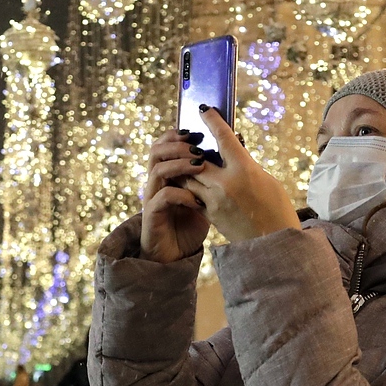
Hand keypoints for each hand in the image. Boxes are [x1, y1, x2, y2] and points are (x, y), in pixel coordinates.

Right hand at [140, 130, 211, 262]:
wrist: (174, 255)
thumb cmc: (190, 224)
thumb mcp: (204, 196)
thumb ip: (211, 177)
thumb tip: (233, 154)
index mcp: (167, 174)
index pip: (166, 144)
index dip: (178, 134)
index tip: (197, 130)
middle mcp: (156, 182)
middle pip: (156, 150)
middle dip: (177, 144)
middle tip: (197, 146)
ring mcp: (152, 197)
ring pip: (157, 169)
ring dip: (180, 164)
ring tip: (200, 165)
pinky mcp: (152, 215)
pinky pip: (163, 197)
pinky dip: (182, 194)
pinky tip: (198, 200)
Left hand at [180, 108, 300, 242]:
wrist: (273, 245)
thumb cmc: (278, 211)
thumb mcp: (268, 181)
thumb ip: (247, 166)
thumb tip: (234, 154)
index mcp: (245, 170)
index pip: (224, 138)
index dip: (212, 121)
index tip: (204, 109)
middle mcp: (225, 183)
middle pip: (197, 157)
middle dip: (191, 147)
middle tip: (188, 138)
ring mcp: (214, 200)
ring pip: (189, 176)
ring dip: (185, 166)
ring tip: (184, 159)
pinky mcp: (208, 214)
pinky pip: (192, 194)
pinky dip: (189, 185)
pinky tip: (188, 180)